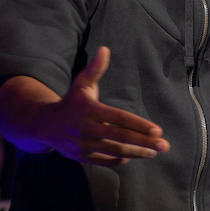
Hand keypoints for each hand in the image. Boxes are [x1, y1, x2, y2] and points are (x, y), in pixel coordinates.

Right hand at [30, 46, 169, 166]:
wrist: (45, 125)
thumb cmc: (71, 102)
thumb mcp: (81, 84)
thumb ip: (95, 69)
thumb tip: (105, 49)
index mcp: (89, 109)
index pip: (119, 118)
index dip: (139, 125)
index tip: (158, 130)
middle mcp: (86, 129)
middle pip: (121, 137)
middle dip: (144, 142)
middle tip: (164, 146)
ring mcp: (84, 145)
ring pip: (116, 151)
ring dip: (137, 153)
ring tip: (154, 152)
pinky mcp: (82, 157)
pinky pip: (106, 161)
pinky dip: (121, 160)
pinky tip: (135, 156)